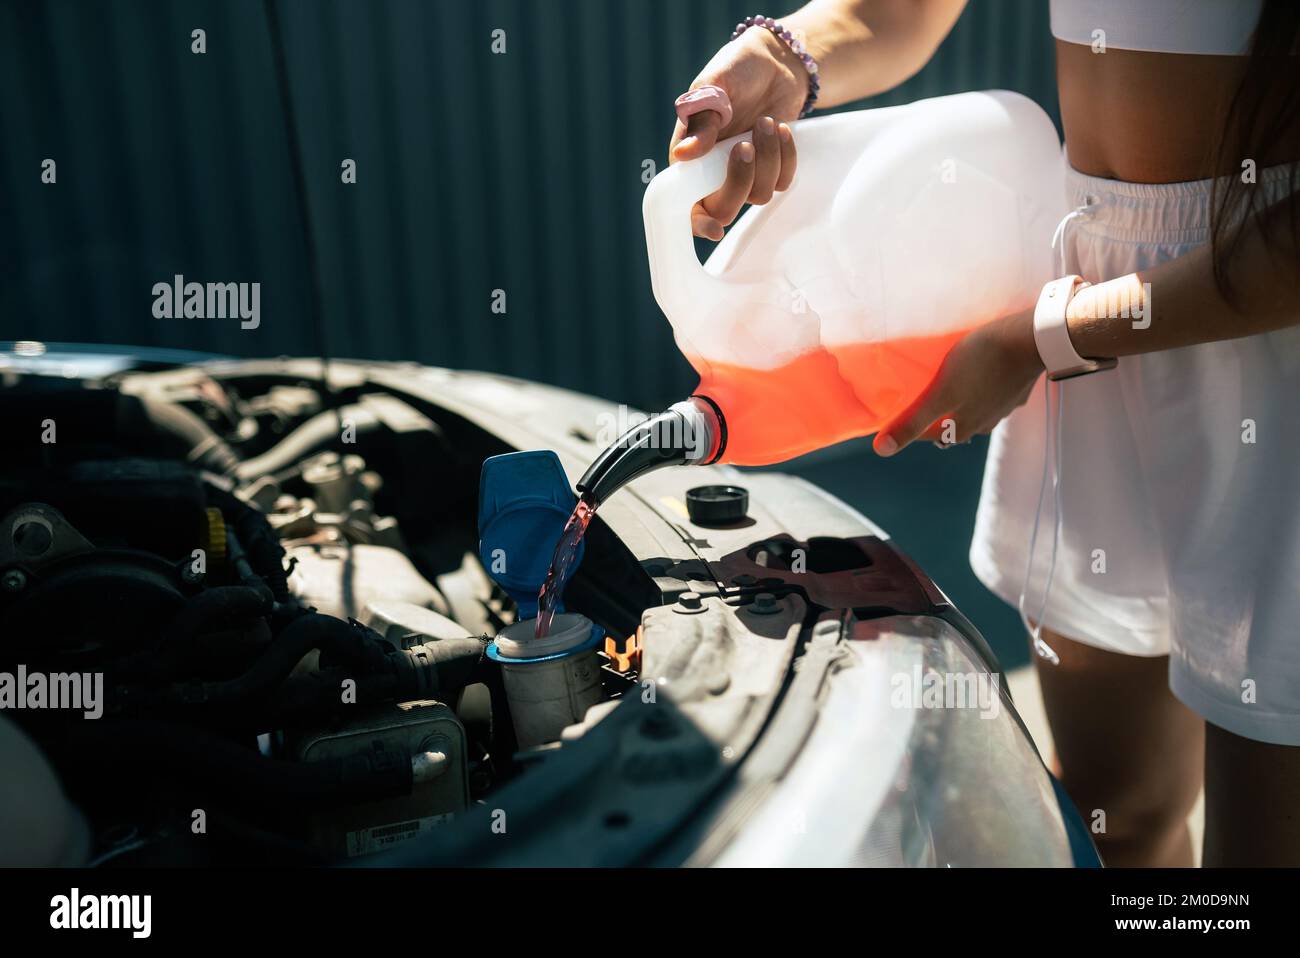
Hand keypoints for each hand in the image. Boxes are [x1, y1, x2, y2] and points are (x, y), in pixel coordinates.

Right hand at [669, 27, 808, 239]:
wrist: (775, 61)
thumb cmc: (736, 69)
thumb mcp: (712, 87)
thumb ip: (700, 121)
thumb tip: (683, 155)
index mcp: (690, 159)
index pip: (686, 205)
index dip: (697, 223)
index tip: (713, 229)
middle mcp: (714, 172)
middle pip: (724, 209)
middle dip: (739, 181)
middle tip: (745, 145)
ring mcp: (745, 173)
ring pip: (758, 195)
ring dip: (767, 159)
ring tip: (766, 122)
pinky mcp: (773, 168)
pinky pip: (783, 182)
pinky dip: (786, 157)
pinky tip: (783, 129)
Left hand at [873, 310, 1044, 455]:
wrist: (1032, 339)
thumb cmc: (982, 363)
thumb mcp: (940, 393)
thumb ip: (912, 422)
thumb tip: (882, 449)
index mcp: (964, 429)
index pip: (927, 435)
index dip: (909, 426)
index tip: (896, 413)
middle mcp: (985, 424)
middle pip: (951, 425)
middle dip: (934, 415)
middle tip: (919, 396)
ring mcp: (1004, 407)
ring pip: (973, 410)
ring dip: (959, 402)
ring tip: (945, 385)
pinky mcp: (1017, 389)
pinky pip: (992, 394)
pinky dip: (980, 388)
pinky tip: (977, 373)